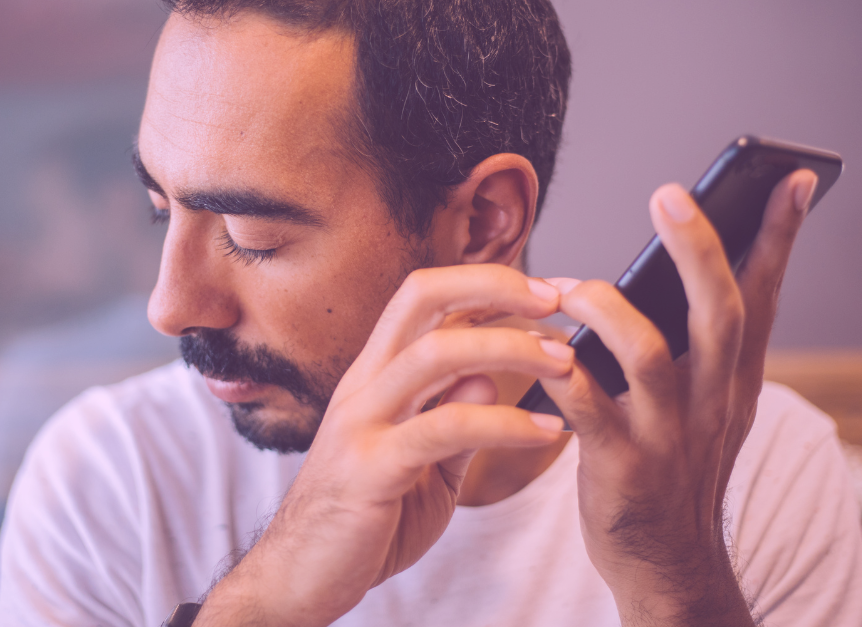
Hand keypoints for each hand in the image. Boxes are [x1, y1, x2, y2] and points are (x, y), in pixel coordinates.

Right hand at [195, 265, 572, 626]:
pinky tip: (545, 431)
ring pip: (436, 353)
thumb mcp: (421, 462)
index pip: (424, 298)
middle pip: (422, 297)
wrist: (299, 578)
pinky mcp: (370, 468)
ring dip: (509, 348)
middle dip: (492, 286)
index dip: (482, 283)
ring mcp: (362, 421)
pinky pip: (446, 428)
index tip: (539, 292)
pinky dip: (504, 422)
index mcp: (376, 375)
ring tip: (563, 362)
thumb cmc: (362, 518)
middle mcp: (365, 384)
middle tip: (553, 301)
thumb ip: (451, 418)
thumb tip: (486, 375)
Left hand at [540, 169, 817, 626]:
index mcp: (734, 377)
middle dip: (696, 249)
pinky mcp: (623, 468)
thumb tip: (691, 262)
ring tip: (568, 286)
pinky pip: (586, 408)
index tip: (790, 179)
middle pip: (716, 313)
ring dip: (604, 308)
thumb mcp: (713, 402)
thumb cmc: (678, 462)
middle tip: (670, 194)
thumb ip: (703, 342)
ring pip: (646, 354)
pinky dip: (561, 371)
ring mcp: (669, 436)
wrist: (669, 560)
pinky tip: (542, 348)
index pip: (762, 295)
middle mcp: (712, 400)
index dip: (778, 236)